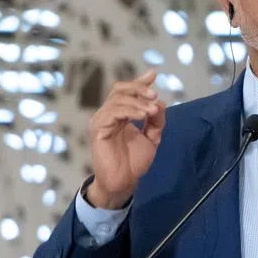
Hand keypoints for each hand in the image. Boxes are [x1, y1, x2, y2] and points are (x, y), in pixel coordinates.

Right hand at [85, 69, 165, 208]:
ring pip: (117, 99)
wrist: (125, 182)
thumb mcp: (152, 137)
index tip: (153, 75)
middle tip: (154, 95)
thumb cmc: (134, 162)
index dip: (139, 82)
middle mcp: (108, 114)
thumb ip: (156, 120)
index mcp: (119, 114)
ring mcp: (101, 121)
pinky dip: (129, 110)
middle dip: (139, 88)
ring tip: (152, 111)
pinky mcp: (98, 129)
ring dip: (138, 102)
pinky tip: (142, 116)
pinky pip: (112, 112)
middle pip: (119, 89)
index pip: (126, 91)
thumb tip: (160, 102)